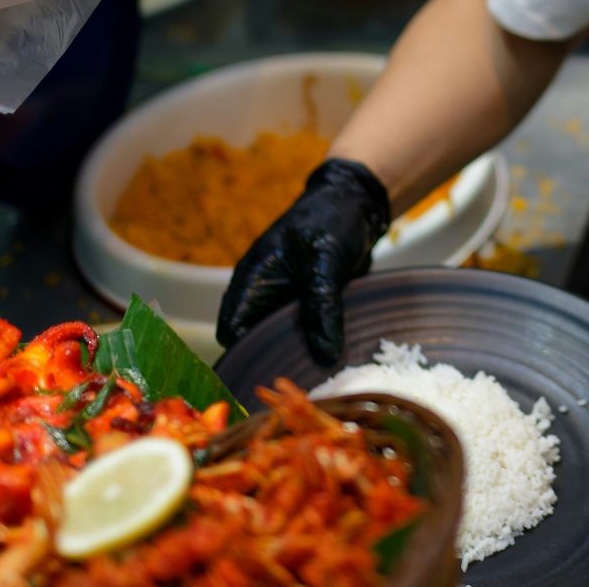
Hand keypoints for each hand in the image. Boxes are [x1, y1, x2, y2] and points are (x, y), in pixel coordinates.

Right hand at [216, 158, 390, 364]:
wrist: (356, 201)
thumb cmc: (331, 221)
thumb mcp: (324, 263)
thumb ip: (321, 307)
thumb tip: (324, 355)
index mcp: (252, 282)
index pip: (233, 332)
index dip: (245, 356)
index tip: (271, 378)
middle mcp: (263, 295)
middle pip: (256, 342)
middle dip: (274, 362)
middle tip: (301, 386)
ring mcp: (285, 300)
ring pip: (282, 340)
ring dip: (298, 355)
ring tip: (319, 378)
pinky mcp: (307, 303)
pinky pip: (305, 332)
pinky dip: (315, 344)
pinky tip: (335, 359)